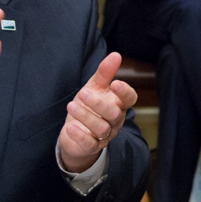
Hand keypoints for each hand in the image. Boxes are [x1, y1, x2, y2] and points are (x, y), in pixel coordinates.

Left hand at [58, 52, 137, 172]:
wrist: (74, 132)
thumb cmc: (88, 106)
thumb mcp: (94, 87)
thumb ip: (105, 72)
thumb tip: (116, 54)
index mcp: (118, 105)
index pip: (130, 100)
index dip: (125, 92)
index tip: (115, 83)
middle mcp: (114, 121)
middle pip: (114, 114)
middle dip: (99, 104)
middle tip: (83, 94)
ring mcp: (104, 135)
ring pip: (101, 128)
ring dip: (86, 116)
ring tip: (72, 105)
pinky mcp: (91, 147)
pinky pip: (90, 144)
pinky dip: (80, 135)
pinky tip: (70, 127)